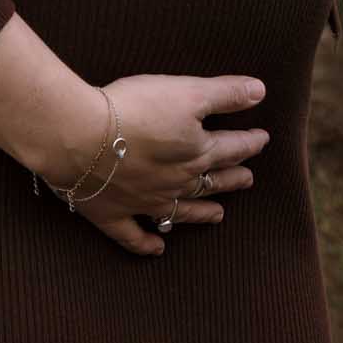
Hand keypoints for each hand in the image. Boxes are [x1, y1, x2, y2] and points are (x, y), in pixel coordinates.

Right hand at [43, 73, 270, 257]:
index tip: (262, 139)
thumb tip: (259, 91)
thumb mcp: (187, 91)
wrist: (81, 138)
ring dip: (202, 213)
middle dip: (232, 178)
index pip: (232, 147)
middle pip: (211, 181)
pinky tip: (157, 250)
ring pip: (181, 211)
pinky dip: (146, 244)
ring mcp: (144, 203)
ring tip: (220, 215)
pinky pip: (133, 236)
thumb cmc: (134, 110)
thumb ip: (224, 94)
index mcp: (196, 152)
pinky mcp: (112, 213)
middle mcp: (176, 183)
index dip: (250, 142)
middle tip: (248, 179)